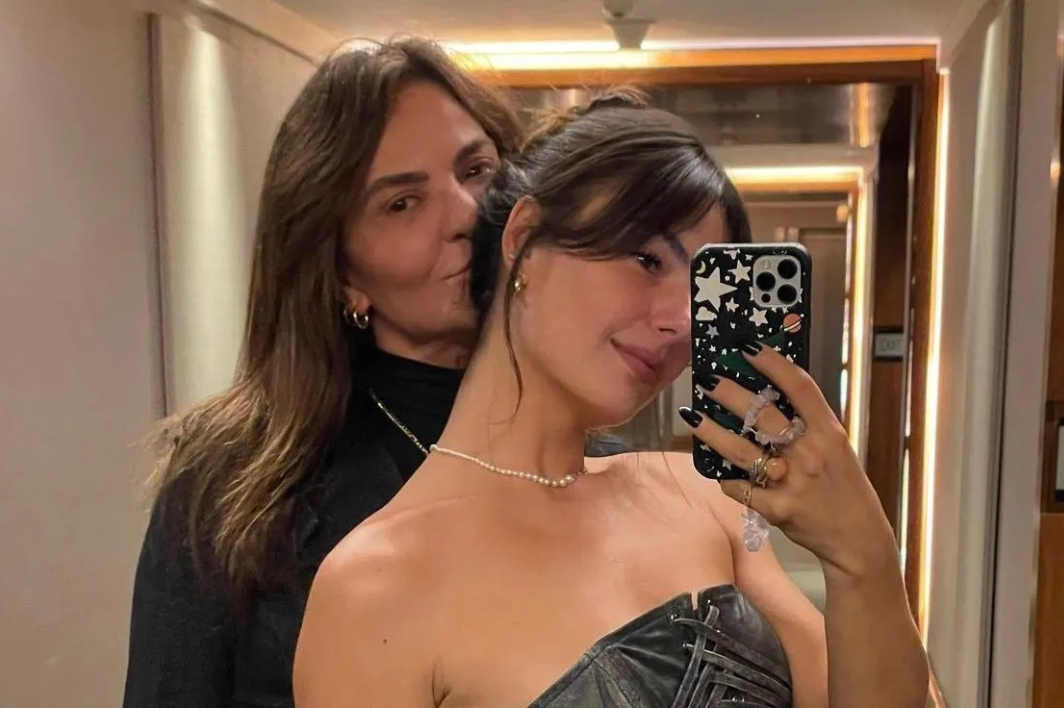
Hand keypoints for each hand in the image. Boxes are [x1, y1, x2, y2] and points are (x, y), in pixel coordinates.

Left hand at [680, 343, 897, 579]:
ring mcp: (793, 481)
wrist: (858, 539)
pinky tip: (715, 470)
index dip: (772, 363)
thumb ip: (808, 424)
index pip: (799, 387)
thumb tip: (769, 394)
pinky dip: (726, 479)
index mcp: (829, 432)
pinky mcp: (778, 509)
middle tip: (706, 380)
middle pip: (763, 414)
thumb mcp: (835, 448)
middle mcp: (811, 453)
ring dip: (711, 431)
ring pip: (741, 450)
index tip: (746, 346)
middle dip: (730, 394)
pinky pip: (740, 488)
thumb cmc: (843, 487)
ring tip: (691, 415)